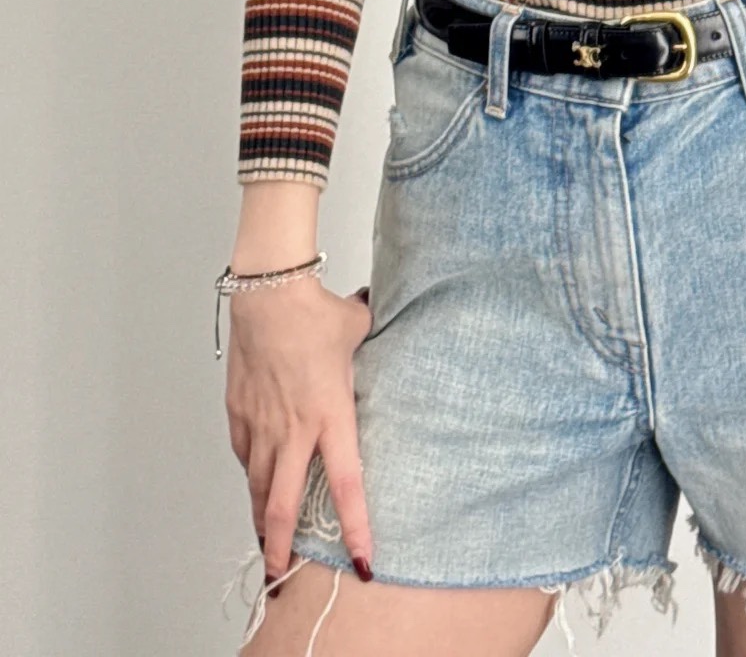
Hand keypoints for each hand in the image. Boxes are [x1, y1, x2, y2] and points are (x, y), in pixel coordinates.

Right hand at [224, 279, 374, 587]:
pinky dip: (250, 473)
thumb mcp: (358, 332)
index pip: (346, 485)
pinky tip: (255, 481)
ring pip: (258, 487)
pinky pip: (244, 455)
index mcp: (331, 415)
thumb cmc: (315, 312)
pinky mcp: (239, 413)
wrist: (270, 293)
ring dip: (261, 519)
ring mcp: (262, 424)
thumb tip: (383, 332)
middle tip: (283, 574)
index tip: (361, 560)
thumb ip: (373, 347)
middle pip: (283, 506)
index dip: (356, 528)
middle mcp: (294, 430)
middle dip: (282, 547)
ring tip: (266, 542)